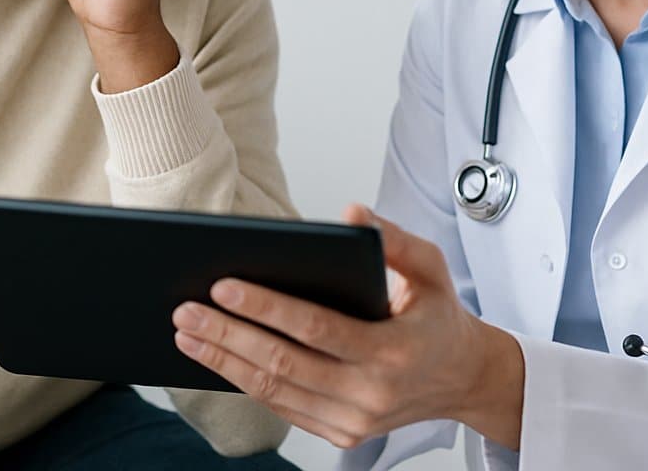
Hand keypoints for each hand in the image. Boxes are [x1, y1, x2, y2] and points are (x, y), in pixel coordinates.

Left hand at [171, 205, 525, 449]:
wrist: (463, 378)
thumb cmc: (439, 314)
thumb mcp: (431, 267)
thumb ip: (393, 238)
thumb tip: (351, 213)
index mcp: (393, 351)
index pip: (316, 328)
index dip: (266, 308)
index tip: (221, 286)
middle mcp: (371, 394)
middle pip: (283, 364)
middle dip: (228, 336)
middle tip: (184, 311)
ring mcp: (354, 421)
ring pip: (274, 391)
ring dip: (224, 361)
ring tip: (186, 333)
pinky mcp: (340, 434)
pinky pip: (283, 407)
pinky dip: (245, 381)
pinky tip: (216, 357)